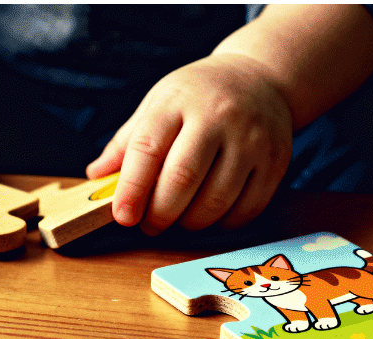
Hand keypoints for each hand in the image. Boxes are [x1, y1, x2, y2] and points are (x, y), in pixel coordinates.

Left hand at [88, 54, 293, 234]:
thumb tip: (96, 176)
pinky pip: (246, 209)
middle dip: (160, 213)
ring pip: (216, 201)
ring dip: (190, 222)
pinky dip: (223, 222)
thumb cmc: (200, 96)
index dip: (132, 189)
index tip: (122, 216)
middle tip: (150, 224)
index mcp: (178, 101)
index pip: (148, 149)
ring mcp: (251, 141)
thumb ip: (128, 141)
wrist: (261, 80)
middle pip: (183, 180)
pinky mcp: (275, 162)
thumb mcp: (159, 104)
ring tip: (180, 219)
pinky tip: (211, 214)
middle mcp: (218, 118)